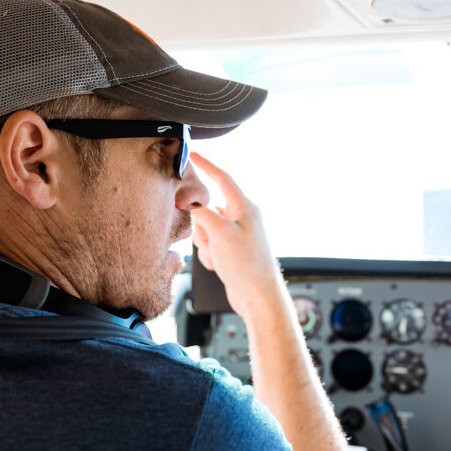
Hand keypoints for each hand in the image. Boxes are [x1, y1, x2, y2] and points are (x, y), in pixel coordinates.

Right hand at [190, 152, 284, 317]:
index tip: (193, 154)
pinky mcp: (232, 250)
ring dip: (206, 245)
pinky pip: (210, 246)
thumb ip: (203, 214)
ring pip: (205, 230)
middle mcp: (242, 219)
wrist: (257, 296)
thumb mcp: (220, 234)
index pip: (223, 179)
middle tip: (214, 242)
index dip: (207, 165)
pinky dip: (210, 256)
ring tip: (220, 257)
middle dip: (203, 228)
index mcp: (245, 208)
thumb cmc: (246, 265)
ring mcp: (237, 235)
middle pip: (208, 210)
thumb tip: (195, 207)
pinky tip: (221, 266)